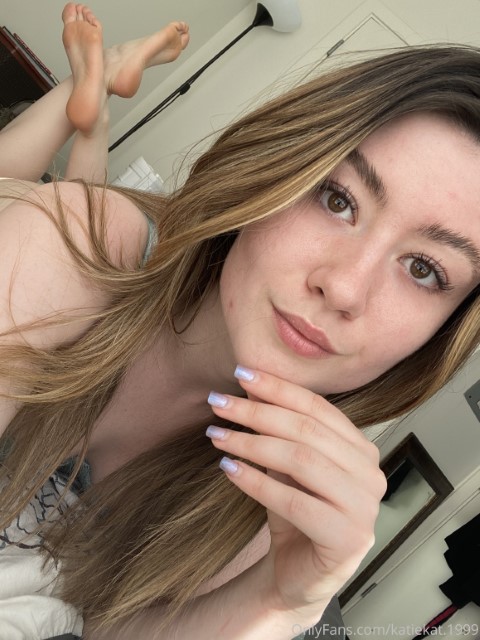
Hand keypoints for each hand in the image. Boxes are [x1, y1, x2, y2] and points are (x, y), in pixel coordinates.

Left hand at [207, 366, 386, 616]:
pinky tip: (228, 469)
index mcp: (362, 449)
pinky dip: (256, 482)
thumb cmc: (295, 512)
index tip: (241, 374)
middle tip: (218, 402)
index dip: (279, 388)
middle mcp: (371, 474)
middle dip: (258, 412)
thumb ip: (276, 429)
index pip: (318, 408)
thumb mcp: (284, 464)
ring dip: (252, 443)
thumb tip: (249, 385)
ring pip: (302, 460)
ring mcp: (365, 507)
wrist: (298, 574)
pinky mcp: (348, 539)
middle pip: (308, 430)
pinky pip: (296, 502)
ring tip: (217, 435)